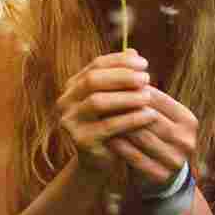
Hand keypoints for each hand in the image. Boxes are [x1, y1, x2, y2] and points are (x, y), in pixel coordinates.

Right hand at [55, 49, 156, 177]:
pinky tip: (150, 115)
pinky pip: (109, 126)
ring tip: (149, 96)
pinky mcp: (81, 141)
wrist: (100, 162)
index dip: (120, 62)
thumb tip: (133, 52)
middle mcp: (65, 102)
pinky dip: (132, 119)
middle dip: (123, 77)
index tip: (144, 64)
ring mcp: (70, 122)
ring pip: (98, 102)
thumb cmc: (112, 124)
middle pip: (93, 80)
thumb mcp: (116, 98)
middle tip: (147, 78)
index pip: (96, 65)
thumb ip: (121, 76)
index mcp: (73, 86)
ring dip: (127, 97)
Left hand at [106, 85, 197, 193]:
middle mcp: (186, 140)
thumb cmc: (155, 136)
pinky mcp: (161, 175)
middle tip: (101, 98)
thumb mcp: (157, 116)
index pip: (158, 100)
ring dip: (120, 125)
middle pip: (150, 117)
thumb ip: (146, 97)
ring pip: (142, 136)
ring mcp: (175, 160)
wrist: (162, 176)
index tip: (112, 84)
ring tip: (100, 115)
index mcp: (188, 120)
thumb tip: (126, 65)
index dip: (134, 91)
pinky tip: (106, 136)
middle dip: (125, 107)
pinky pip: (135, 157)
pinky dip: (120, 146)